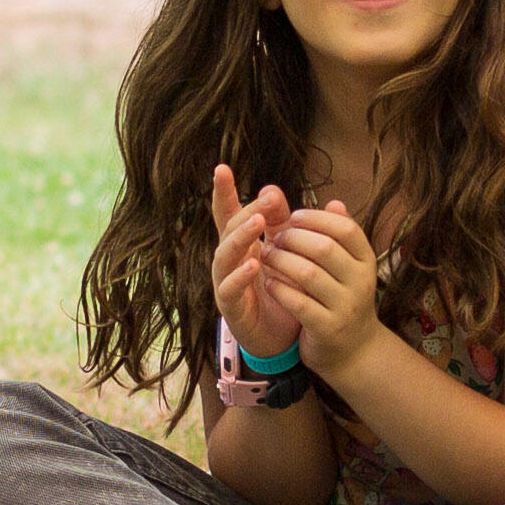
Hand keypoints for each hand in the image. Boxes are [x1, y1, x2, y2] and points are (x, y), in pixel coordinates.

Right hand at [204, 166, 297, 364]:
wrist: (282, 336)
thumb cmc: (279, 289)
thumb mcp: (283, 251)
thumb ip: (279, 223)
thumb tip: (273, 189)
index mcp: (241, 244)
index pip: (229, 214)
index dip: (223, 192)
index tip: (222, 168)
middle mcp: (229, 261)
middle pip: (229, 229)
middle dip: (246, 211)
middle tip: (268, 198)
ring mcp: (226, 283)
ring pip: (225, 256)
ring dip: (240, 237)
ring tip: (257, 223)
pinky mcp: (231, 308)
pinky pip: (229, 289)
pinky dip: (239, 276)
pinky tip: (253, 265)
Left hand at [260, 203, 385, 366]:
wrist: (354, 351)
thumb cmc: (343, 299)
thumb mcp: (348, 267)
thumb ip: (338, 236)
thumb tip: (335, 201)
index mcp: (366, 260)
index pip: (345, 228)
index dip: (315, 218)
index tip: (292, 216)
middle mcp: (361, 282)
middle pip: (324, 248)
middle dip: (293, 238)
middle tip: (274, 237)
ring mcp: (346, 306)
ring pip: (308, 274)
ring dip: (281, 261)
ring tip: (266, 255)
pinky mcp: (327, 328)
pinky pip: (298, 303)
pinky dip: (279, 289)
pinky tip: (268, 282)